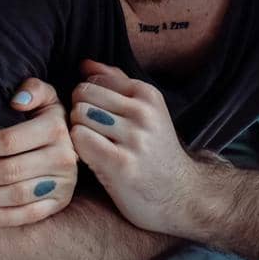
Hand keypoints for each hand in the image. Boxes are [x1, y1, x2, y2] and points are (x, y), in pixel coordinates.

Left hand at [0, 78, 77, 226]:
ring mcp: (63, 183)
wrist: (79, 142)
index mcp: (54, 128)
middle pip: (7, 171)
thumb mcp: (45, 96)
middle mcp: (62, 157)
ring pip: (16, 195)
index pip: (7, 141)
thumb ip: (32, 90)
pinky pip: (30, 214)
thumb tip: (16, 102)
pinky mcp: (61, 202)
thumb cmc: (45, 117)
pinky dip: (4, 218)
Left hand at [69, 60, 215, 234]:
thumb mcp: (146, 111)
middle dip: (79, 112)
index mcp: (148, 94)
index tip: (96, 116)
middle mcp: (143, 112)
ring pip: (79, 115)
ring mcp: (134, 138)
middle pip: (83, 94)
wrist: (181, 196)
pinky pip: (80, 138)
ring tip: (92, 144)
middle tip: (90, 132)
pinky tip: (91, 158)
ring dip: (78, 131)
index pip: (95, 79)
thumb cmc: (155, 152)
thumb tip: (85, 63)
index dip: (87, 98)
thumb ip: (115, 83)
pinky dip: (79, 148)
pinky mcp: (121, 164)